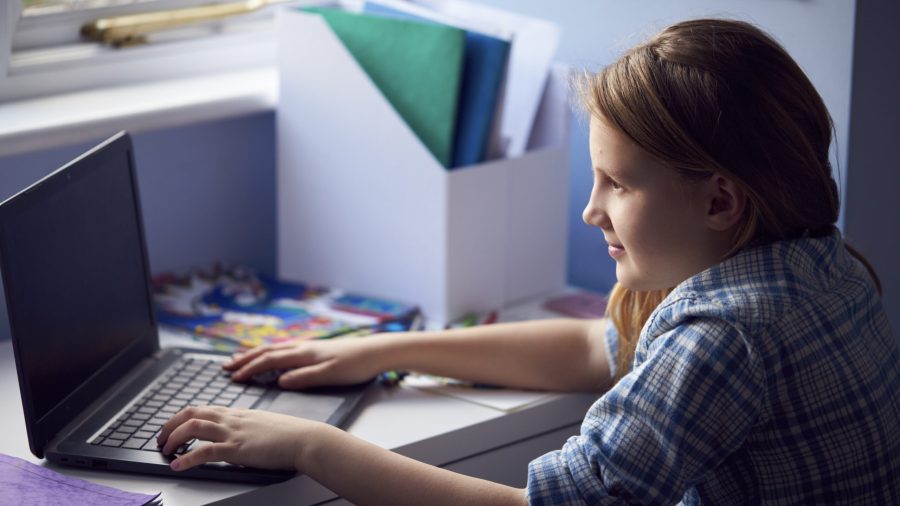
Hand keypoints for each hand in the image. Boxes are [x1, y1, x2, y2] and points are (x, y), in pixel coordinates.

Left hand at [157, 405, 318, 470]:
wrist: (305, 439)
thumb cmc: (291, 435)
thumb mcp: (264, 425)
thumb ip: (248, 427)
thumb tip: (239, 435)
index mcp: (238, 413)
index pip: (203, 408)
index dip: (183, 417)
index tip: (173, 427)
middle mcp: (232, 419)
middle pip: (192, 413)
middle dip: (170, 425)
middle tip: (161, 438)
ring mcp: (234, 432)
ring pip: (193, 427)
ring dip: (173, 439)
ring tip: (165, 450)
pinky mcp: (237, 449)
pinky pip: (205, 452)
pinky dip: (187, 458)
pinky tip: (178, 465)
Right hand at [224, 336, 384, 388]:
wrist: (376, 351)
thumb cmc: (355, 365)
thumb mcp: (330, 375)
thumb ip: (304, 378)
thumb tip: (280, 381)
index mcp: (303, 354)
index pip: (269, 360)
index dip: (250, 369)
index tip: (233, 378)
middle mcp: (303, 347)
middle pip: (268, 351)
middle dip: (246, 359)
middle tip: (226, 366)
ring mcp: (309, 346)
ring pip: (276, 348)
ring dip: (256, 353)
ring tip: (241, 357)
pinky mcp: (316, 349)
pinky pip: (285, 349)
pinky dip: (271, 352)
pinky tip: (272, 355)